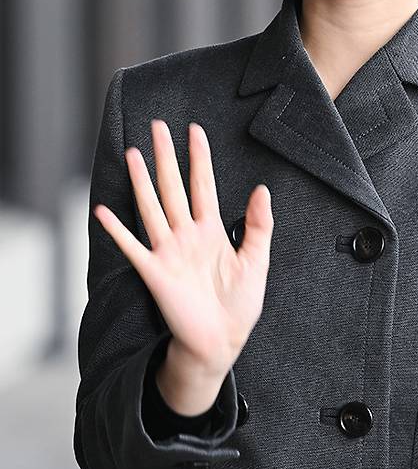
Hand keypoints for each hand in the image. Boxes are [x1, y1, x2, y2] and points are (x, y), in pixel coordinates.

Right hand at [93, 119, 272, 377]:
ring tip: (133, 153)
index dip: (199, 158)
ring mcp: (169, 251)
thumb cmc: (240, 305)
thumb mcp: (257, 261)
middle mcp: (187, 235)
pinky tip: (103, 210)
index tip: (194, 130)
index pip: (203, 185)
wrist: (222, 342)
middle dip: (166, 156)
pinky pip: (133, 247)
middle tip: (157, 126)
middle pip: (174, 187)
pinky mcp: (156, 273)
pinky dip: (118, 230)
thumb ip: (259, 225)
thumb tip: (262, 189)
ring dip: (142, 181)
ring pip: (153, 207)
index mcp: (212, 230)